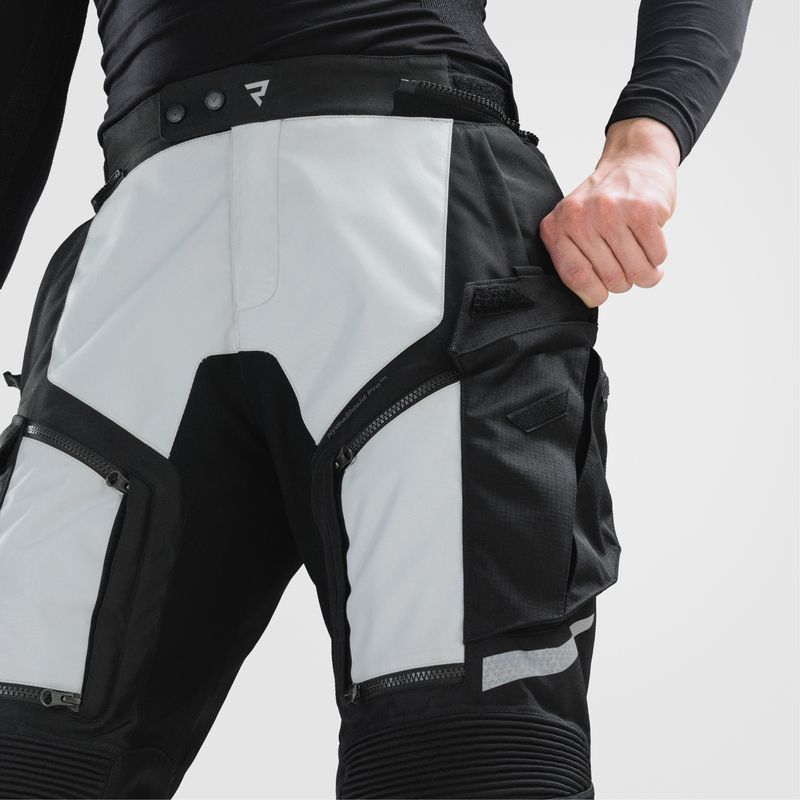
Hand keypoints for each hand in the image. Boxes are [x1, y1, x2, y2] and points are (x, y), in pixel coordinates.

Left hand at [540, 117, 679, 306]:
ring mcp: (612, 212)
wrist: (633, 159)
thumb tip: (592, 298)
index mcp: (557, 227)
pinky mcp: (644, 209)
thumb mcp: (573, 225)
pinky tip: (651, 242)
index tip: (602, 294)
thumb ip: (574, 259)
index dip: (594, 294)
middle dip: (625, 282)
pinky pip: (657, 256)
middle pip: (611, 279)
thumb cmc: (602, 204)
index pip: (575, 277)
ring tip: (642, 259)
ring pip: (637, 272)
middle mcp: (581, 218)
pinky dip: (658, 257)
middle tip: (627, 267)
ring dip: (646, 274)